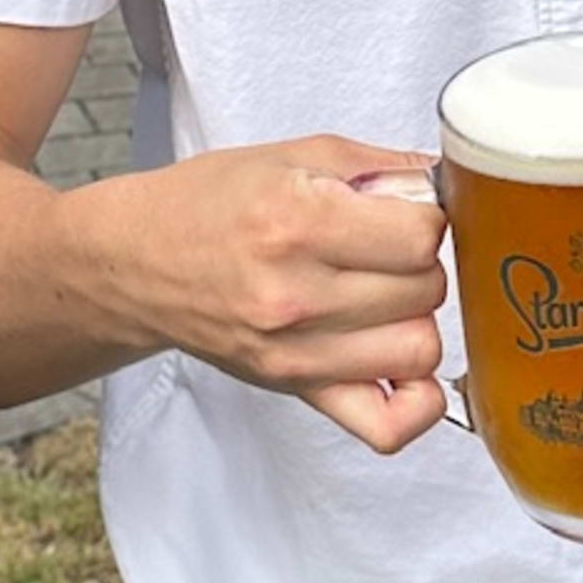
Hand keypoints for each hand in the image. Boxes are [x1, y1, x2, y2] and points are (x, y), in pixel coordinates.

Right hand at [85, 139, 451, 452]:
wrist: (137, 262)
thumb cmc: (208, 204)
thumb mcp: (291, 155)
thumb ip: (378, 166)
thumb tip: (446, 186)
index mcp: (298, 220)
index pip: (422, 234)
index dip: (425, 217)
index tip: (401, 212)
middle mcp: (297, 291)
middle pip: (426, 289)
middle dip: (418, 263)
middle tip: (383, 250)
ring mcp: (296, 350)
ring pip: (420, 349)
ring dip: (414, 319)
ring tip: (382, 297)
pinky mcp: (295, 389)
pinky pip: (388, 427)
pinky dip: (415, 404)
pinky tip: (399, 367)